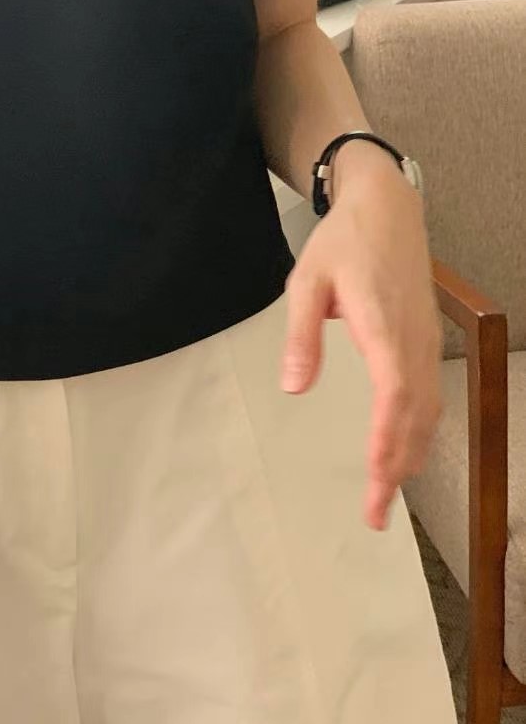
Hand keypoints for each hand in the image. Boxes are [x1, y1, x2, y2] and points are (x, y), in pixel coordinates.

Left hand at [281, 143, 441, 530]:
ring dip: (410, 455)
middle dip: (396, 469)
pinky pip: (430, 396)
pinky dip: (419, 431)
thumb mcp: (306, 280)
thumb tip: (293, 388)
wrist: (386, 207)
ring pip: (427, 410)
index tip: (376, 480)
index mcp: (381, 325)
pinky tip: (405, 452)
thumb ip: (300, 334)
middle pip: (414, 416)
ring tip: (386, 496)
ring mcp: (425, 341)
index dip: (387, 441)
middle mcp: (413, 340)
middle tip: (374, 515)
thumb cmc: (342, 242)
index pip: (393, 395)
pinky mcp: (427, 340)